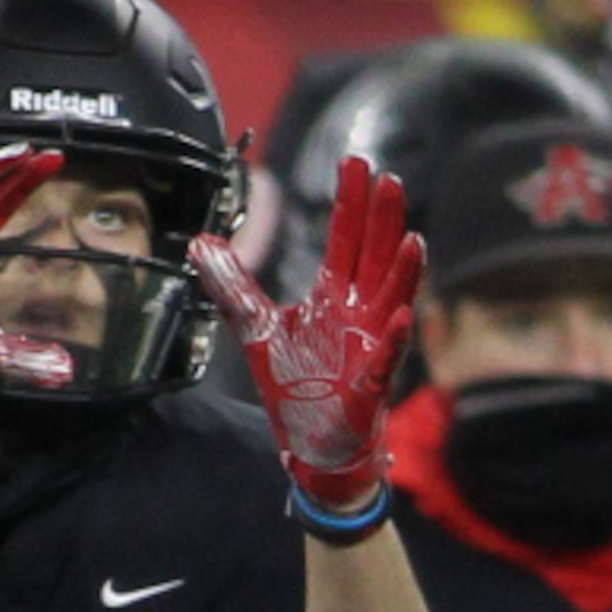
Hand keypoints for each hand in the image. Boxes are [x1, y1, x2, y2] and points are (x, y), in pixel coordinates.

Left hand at [192, 156, 423, 505]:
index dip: (350, 202)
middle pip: (374, 256)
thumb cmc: (298, 388)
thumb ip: (232, 284)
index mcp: (334, 296)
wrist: (313, 447)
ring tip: (411, 237)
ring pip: (392, 299)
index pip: (346, 238)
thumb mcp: (256, 327)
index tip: (356, 164)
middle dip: (381, 219)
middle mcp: (359, 313)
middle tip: (387, 178)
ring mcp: (371, 346)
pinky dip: (394, 337)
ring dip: (402, 269)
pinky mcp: (371, 384)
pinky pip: (387, 357)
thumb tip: (201, 243)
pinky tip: (401, 315)